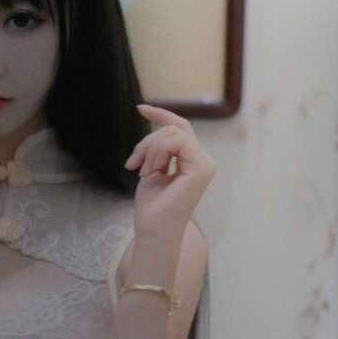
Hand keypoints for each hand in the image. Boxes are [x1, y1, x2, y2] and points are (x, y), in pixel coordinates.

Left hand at [125, 105, 215, 239]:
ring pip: (173, 133)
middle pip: (173, 129)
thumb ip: (159, 149)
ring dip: (150, 150)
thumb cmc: (152, 207)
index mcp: (192, 161)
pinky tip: (151, 171)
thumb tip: (158, 126)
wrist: (153, 230)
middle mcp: (203, 161)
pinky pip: (177, 141)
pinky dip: (157, 153)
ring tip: (142, 172)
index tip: (140, 108)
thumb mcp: (152, 169)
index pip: (180, 128)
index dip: (162, 115)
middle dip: (147, 142)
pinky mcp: (201, 168)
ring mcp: (205, 164)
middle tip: (132, 164)